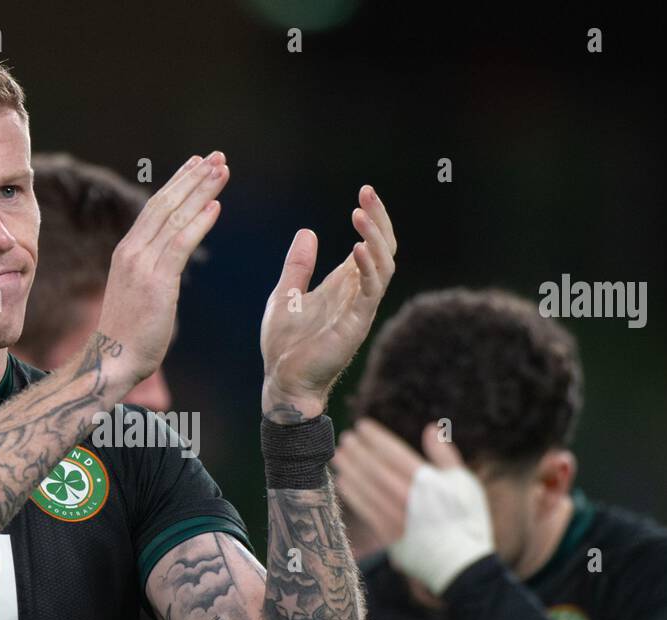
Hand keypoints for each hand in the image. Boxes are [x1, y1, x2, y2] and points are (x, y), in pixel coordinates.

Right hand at [93, 151, 228, 389]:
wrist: (111, 358)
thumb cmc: (127, 334)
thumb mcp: (139, 294)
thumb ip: (153, 273)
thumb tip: (170, 266)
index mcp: (127, 251)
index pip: (155, 208)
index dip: (178, 184)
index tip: (197, 165)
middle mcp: (132, 251)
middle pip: (166, 204)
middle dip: (193, 178)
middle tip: (216, 157)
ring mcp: (143, 264)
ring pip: (175, 218)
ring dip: (201, 192)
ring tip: (221, 170)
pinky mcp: (156, 281)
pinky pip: (180, 245)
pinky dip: (199, 223)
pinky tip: (216, 207)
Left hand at [261, 186, 395, 421]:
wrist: (282, 380)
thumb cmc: (285, 344)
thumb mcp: (285, 293)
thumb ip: (299, 265)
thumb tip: (308, 231)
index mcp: (344, 285)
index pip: (370, 244)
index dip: (371, 218)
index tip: (364, 192)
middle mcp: (358, 293)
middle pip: (384, 249)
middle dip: (379, 219)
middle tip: (367, 193)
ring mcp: (360, 308)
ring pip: (383, 266)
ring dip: (375, 238)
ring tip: (359, 214)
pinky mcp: (356, 324)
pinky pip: (370, 291)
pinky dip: (367, 268)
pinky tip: (357, 248)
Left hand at [334, 419, 493, 594]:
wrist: (461, 564)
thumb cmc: (467, 520)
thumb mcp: (463, 483)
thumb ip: (444, 456)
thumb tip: (430, 429)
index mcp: (428, 483)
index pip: (395, 453)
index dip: (376, 438)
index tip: (362, 426)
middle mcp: (409, 498)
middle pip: (376, 469)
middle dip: (358, 452)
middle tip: (345, 439)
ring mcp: (396, 518)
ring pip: (367, 488)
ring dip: (350, 469)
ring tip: (339, 456)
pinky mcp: (389, 535)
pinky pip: (365, 510)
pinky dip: (352, 494)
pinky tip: (343, 482)